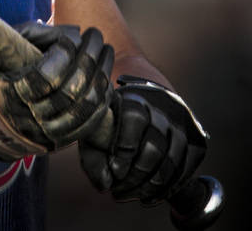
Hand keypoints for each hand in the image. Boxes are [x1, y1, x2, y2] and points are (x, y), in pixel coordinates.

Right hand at [0, 22, 113, 161]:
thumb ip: (36, 35)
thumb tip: (75, 33)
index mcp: (8, 93)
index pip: (47, 75)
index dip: (66, 51)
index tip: (74, 35)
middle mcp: (26, 119)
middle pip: (71, 90)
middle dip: (90, 56)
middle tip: (96, 35)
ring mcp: (42, 135)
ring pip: (84, 108)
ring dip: (101, 75)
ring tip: (104, 51)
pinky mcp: (54, 143)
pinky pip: (87, 126)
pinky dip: (101, 101)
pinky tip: (104, 79)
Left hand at [79, 75, 208, 204]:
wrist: (148, 105)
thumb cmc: (116, 120)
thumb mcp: (100, 127)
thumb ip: (96, 153)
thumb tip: (105, 183)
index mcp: (137, 96)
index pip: (134, 118)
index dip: (124, 149)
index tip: (114, 171)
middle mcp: (164, 107)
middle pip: (155, 147)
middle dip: (136, 176)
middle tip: (119, 192)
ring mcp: (184, 124)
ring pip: (172, 162)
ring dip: (151, 187)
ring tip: (133, 197)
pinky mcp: (197, 140)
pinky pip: (186, 171)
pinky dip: (168, 189)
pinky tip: (149, 198)